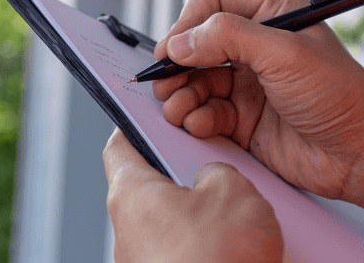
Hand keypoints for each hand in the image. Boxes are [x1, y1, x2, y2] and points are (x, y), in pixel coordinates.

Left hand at [104, 128, 282, 262]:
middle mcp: (128, 230)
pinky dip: (212, 245)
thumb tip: (214, 180)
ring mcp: (145, 262)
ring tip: (243, 211)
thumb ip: (219, 171)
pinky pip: (189, 251)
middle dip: (188, 174)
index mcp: (131, 193)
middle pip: (153, 185)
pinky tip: (242, 246)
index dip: (138, 125)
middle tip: (218, 164)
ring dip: (205, 214)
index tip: (153, 115)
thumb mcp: (232, 189)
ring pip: (175, 222)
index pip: (120, 146)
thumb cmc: (216, 258)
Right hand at [152, 0, 363, 227]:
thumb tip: (180, 42)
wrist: (363, 154)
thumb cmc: (340, 95)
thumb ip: (228, 38)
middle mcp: (257, 44)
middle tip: (165, 84)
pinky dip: (195, 118)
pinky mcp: (244, 119)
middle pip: (195, 43)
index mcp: (272, 12)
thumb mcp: (285, 54)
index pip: (211, 2)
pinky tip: (200, 125)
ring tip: (179, 109)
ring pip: (194, 80)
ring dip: (180, 95)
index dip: (186, 24)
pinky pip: (204, 112)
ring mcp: (249, 83)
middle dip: (177, 64)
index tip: (172, 52)